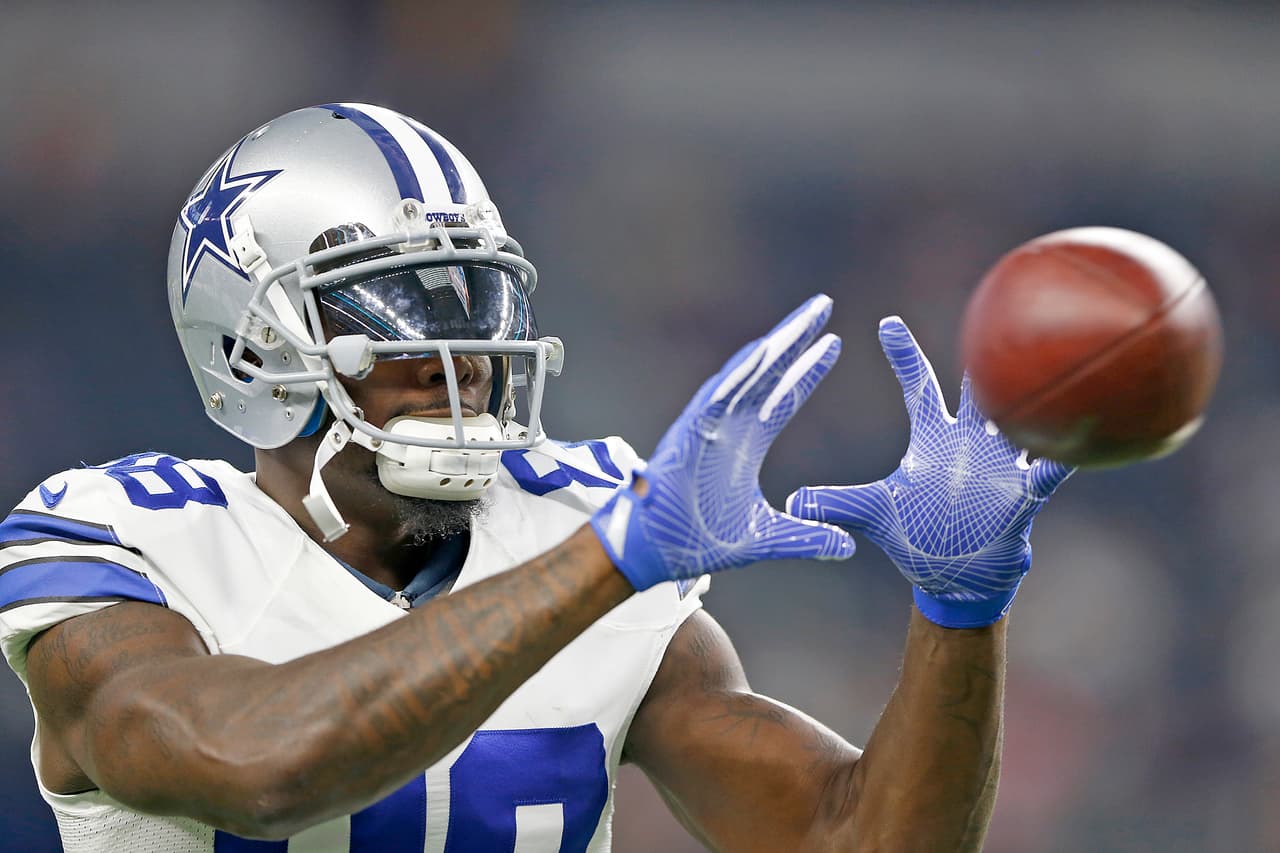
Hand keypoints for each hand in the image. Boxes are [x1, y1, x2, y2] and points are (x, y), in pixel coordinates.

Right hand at [592, 295, 855, 590]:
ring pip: (745, 376)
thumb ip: (807, 537)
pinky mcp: (690, 434)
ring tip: (802, 320)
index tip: (834, 344)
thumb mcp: (767, 539)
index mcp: (747, 443)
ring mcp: (708, 426)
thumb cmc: (698, 540)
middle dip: (796, 339)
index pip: (785, 397)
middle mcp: (730, 426)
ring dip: (773, 347)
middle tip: (824, 305)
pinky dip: (738, 374)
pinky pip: (716, 397)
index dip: (808, 370)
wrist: (655, 553)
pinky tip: (761, 350)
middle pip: (769, 373)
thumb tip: (849, 547)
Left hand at [787, 317, 1073, 627]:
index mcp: (931, 440)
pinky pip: (1050, 471)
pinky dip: (1061, 457)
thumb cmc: (915, 537)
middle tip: (988, 320)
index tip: (885, 321)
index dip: (903, 354)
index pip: (917, 386)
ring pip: (1019, 421)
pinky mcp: (1023, 495)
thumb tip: (790, 500)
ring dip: (1028, 400)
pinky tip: (1078, 440)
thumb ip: (834, 503)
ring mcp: (1000, 466)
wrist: (954, 576)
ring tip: (1044, 368)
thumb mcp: (870, 514)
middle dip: (980, 360)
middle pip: (976, 391)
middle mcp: (969, 443)